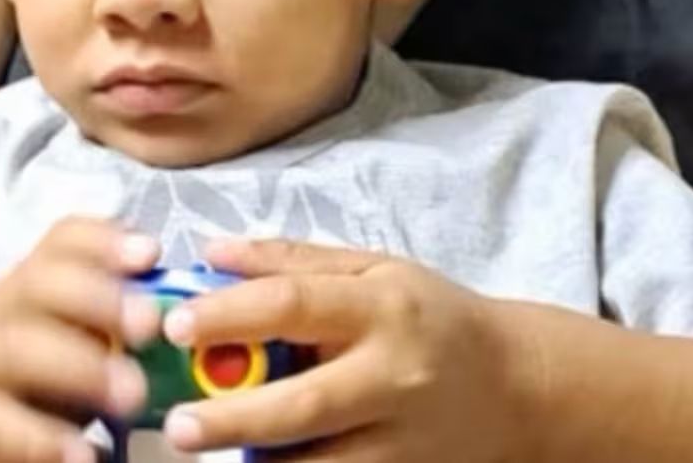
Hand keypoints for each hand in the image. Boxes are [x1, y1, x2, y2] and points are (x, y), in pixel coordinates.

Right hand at [0, 218, 161, 462]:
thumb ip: (120, 323)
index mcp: (33, 280)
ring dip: (78, 366)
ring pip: (15, 348)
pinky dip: (40, 439)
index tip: (151, 252)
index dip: (105, 241)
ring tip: (132, 395)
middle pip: (39, 284)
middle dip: (97, 299)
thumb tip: (188, 315)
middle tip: (150, 325)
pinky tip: (84, 454)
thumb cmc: (41, 380)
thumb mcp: (80, 339)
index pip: (63, 241)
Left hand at [158, 239, 537, 462]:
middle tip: (176, 425)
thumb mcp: (372, 269)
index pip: (292, 304)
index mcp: (379, 306)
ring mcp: (404, 439)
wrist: (518, 386)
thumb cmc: (430, 316)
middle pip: (303, 403)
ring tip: (209, 453)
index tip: (173, 325)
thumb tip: (211, 250)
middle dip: (233, 417)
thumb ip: (290, 259)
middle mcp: (393, 375)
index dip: (228, 314)